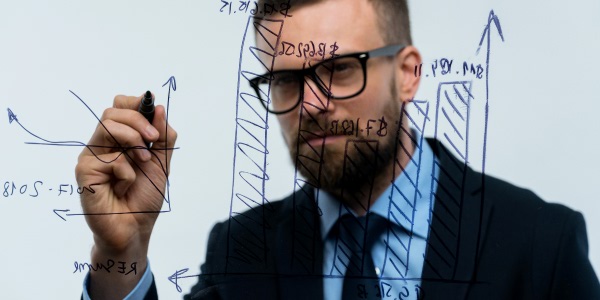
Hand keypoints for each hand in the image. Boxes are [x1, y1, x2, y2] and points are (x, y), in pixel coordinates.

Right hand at [75, 94, 176, 297]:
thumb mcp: (161, 163)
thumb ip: (163, 137)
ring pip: (107, 126)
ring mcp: (92, 156)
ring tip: (143, 162)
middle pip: (113, 111)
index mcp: (120, 139)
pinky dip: (126, 172)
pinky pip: (110, 159)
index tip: (154, 114)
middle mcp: (103, 144)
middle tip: (153, 141)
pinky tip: (123, 188)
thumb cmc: (144, 197)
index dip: (136, 104)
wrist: (135, 229)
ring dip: (134, 141)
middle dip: (138, 121)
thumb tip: (158, 107)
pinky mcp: (85, 171)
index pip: (120, 105)